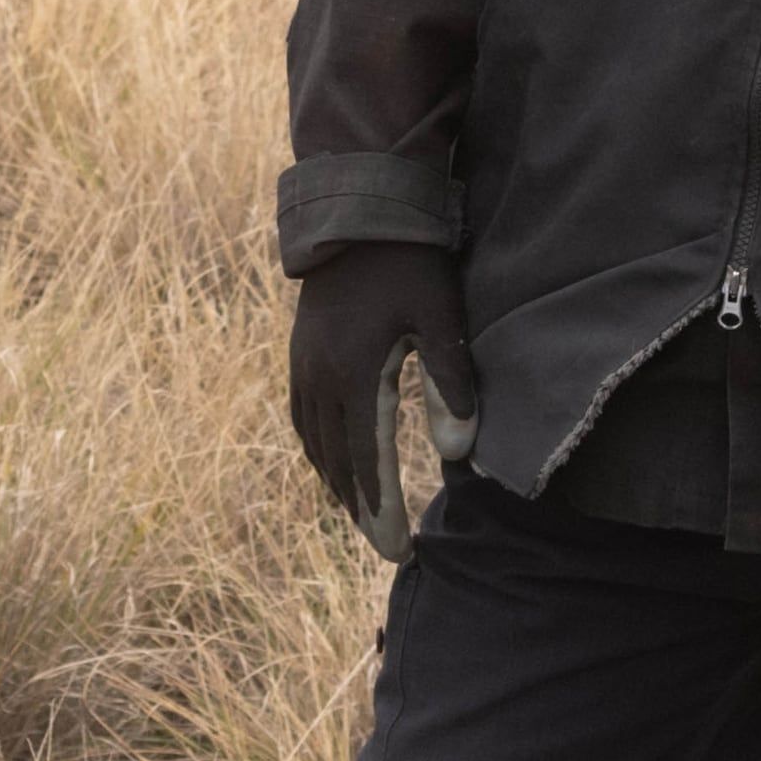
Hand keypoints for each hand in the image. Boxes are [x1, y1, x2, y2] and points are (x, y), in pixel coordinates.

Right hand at [288, 243, 475, 539]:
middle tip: (386, 548)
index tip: (399, 552)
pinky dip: (320, 452)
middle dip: (361, 510)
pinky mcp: (302, 352)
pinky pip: (304, 419)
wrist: (358, 208)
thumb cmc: (409, 260)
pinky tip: (335, 460)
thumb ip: (452, 383)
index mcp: (353, 376)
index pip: (368, 464)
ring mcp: (304, 365)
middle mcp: (319, 378)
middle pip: (337, 464)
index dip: (383, 512)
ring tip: (363, 515)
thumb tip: (458, 454)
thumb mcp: (441, 316)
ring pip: (315, 444)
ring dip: (338, 484)